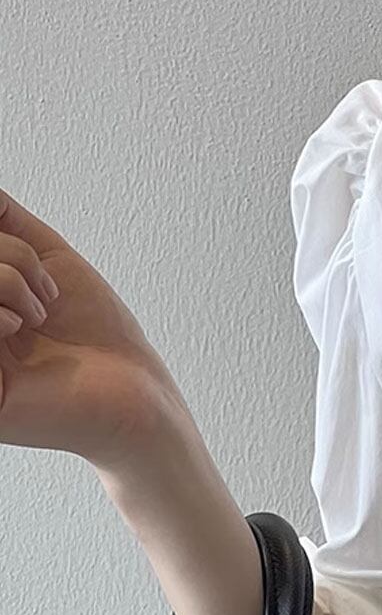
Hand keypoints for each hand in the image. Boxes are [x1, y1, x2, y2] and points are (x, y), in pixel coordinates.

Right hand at [0, 187, 186, 468]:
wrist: (135, 392)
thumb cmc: (97, 334)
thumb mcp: (50, 260)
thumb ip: (6, 221)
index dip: (1, 242)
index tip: (24, 251)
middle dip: (8, 255)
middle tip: (45, 292)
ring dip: (8, 277)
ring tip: (39, 313)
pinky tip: (20, 330)